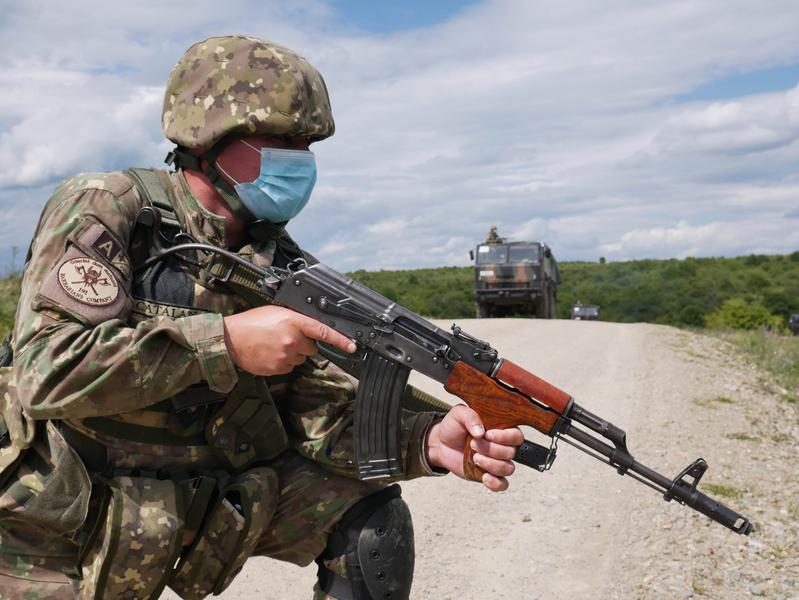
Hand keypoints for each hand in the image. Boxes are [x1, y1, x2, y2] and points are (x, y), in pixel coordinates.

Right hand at [223, 305, 355, 375]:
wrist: (229, 340)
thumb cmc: (251, 323)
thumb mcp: (275, 312)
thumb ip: (295, 319)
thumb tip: (311, 326)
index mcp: (293, 322)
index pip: (323, 331)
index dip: (340, 340)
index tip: (352, 346)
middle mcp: (292, 340)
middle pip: (312, 347)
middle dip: (303, 343)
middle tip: (285, 336)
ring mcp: (286, 356)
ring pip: (301, 358)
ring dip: (293, 353)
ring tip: (274, 344)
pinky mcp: (279, 368)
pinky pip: (290, 367)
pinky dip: (283, 361)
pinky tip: (270, 353)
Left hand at [425, 405, 523, 491]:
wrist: (441, 444)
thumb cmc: (453, 427)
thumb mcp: (459, 414)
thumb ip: (470, 417)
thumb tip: (480, 432)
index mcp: (500, 430)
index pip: (516, 436)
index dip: (505, 437)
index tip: (487, 434)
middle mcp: (501, 446)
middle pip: (511, 452)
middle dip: (491, 449)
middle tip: (473, 444)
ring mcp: (496, 462)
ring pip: (508, 468)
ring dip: (491, 464)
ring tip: (475, 458)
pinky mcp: (489, 475)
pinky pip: (502, 484)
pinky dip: (495, 483)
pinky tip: (484, 477)